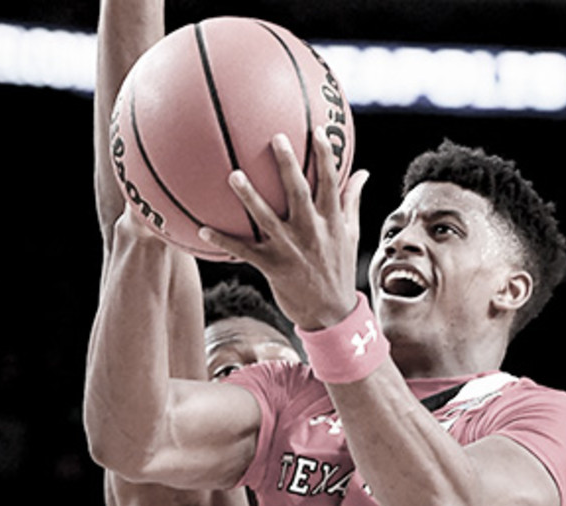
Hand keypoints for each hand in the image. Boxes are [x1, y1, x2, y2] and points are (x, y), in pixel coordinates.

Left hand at [197, 128, 368, 329]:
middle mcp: (311, 232)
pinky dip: (223, 241)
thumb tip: (363, 173)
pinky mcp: (272, 267)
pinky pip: (244, 252)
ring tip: (234, 175)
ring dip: (250, 197)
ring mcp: (290, 249)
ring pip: (267, 219)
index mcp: (331, 222)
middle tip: (276, 138)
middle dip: (288, 166)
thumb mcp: (350, 235)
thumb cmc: (338, 269)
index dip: (326, 157)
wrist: (331, 314)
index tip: (320, 131)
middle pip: (299, 193)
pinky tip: (203, 230)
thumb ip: (351, 202)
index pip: (330, 184)